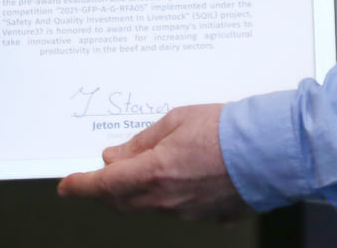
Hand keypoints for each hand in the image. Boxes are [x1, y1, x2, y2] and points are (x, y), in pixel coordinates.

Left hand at [55, 104, 247, 218]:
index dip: (80, 186)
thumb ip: (142, 141)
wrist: (270, 150)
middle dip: (107, 188)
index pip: (103, 185)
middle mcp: (166, 199)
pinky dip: (171, 193)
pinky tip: (187, 173)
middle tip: (106, 170)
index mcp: (154, 172)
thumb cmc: (227, 129)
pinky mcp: (207, 217)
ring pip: (149, 205)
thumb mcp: (176, 120)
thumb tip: (116, 156)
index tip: (66, 186)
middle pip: (122, 201)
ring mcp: (187, 212)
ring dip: (140, 189)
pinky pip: (178, 208)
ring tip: (154, 163)